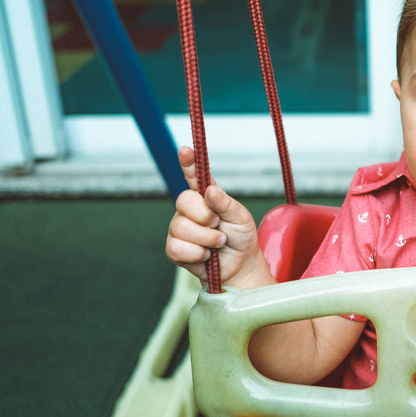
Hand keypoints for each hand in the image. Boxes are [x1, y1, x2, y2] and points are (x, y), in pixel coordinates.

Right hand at [165, 146, 272, 288]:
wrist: (239, 266)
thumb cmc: (241, 238)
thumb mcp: (241, 218)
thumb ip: (225, 203)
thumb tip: (210, 190)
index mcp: (206, 197)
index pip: (194, 176)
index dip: (189, 163)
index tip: (186, 150)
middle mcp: (189, 209)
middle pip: (183, 201)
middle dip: (204, 216)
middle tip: (218, 225)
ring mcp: (179, 228)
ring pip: (180, 227)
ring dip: (206, 239)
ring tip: (218, 243)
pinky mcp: (174, 248)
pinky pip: (176, 247)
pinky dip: (196, 254)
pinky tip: (205, 256)